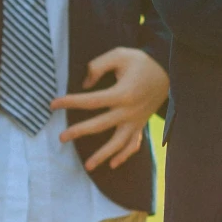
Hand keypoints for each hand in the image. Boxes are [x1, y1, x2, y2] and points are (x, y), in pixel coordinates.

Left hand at [54, 46, 168, 171]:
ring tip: (87, 166)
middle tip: (61, 138)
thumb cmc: (142, 61)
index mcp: (122, 93)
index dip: (70, 102)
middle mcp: (128, 111)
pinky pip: (134, 144)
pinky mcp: (141, 124)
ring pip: (118, 143)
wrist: (168, 71)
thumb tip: (85, 85)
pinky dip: (124, 155)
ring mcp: (136, 121)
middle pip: (100, 125)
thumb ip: (98, 66)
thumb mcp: (120, 55)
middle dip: (79, 132)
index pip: (91, 101)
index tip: (53, 104)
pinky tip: (113, 164)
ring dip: (103, 155)